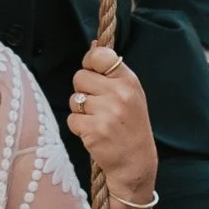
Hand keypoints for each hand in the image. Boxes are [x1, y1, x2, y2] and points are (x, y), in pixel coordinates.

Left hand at [68, 46, 155, 208]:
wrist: (136, 162)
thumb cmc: (130, 126)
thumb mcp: (130, 94)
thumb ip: (111, 72)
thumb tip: (94, 45)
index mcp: (129, 81)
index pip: (99, 56)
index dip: (89, 63)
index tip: (92, 72)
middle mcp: (119, 94)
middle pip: (79, 77)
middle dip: (83, 91)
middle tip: (98, 105)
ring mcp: (107, 113)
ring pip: (74, 100)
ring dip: (81, 111)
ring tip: (98, 120)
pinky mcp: (95, 131)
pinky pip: (72, 120)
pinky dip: (79, 127)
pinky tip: (94, 133)